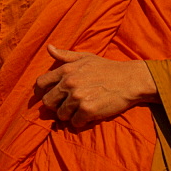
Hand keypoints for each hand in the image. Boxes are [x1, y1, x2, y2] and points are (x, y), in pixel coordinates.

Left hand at [34, 46, 157, 127]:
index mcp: (66, 70)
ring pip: (61, 115)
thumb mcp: (85, 57)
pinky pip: (75, 123)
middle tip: (66, 106)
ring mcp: (77, 97)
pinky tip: (87, 116)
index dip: (42, 92)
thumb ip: (65, 55)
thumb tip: (49, 48)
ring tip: (79, 110)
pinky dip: (80, 122)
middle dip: (55, 106)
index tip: (49, 96)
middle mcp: (69, 83)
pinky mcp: (88, 110)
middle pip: (48, 102)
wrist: (129, 80)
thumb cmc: (106, 68)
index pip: (40, 84)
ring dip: (69, 115)